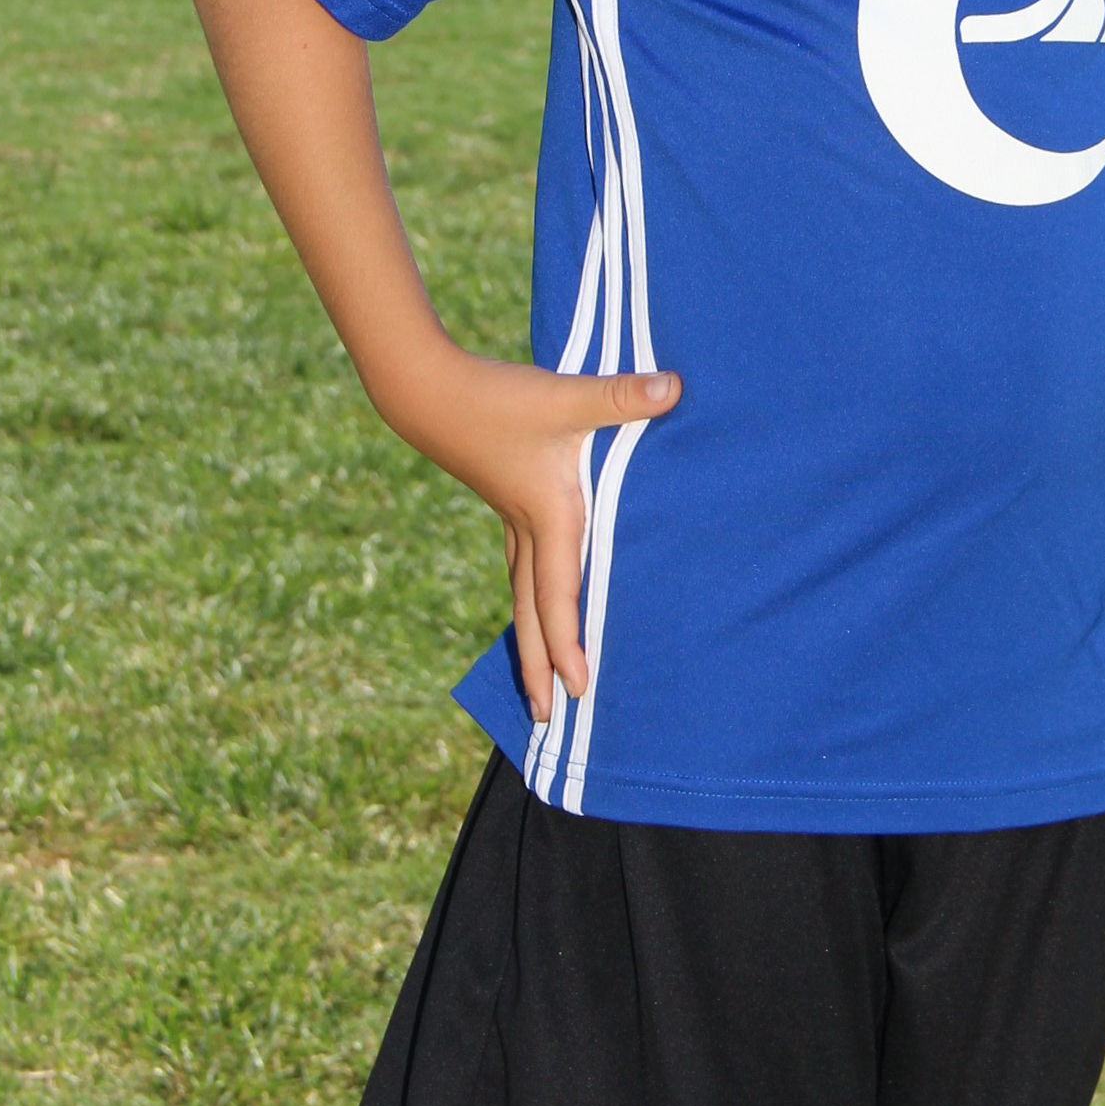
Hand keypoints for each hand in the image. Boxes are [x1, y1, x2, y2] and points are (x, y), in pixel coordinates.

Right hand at [412, 352, 680, 721]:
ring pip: (523, 592)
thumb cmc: (499, 399)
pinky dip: (528, 595)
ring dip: (532, 636)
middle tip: (543, 717)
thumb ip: (622, 396)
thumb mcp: (565, 397)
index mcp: (549, 517)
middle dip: (540, 666)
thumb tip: (676, 388)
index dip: (569, 644)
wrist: (428, 390)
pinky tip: (534, 595)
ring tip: (537, 679)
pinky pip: (520, 565)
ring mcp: (510, 517)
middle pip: (532, 612)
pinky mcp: (504, 498)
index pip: (560, 595)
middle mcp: (527, 528)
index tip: (577, 689)